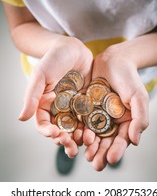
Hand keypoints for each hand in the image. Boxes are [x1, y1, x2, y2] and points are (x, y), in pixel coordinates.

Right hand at [18, 36, 92, 156]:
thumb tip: (21, 118)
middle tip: (72, 147)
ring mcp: (74, 107)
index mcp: (45, 105)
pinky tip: (95, 133)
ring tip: (85, 143)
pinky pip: (89, 118)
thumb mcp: (40, 76)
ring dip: (79, 138)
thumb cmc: (53, 59)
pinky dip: (92, 127)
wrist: (73, 48)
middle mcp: (59, 108)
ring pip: (76, 127)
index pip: (44, 124)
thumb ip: (31, 96)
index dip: (49, 132)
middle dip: (65, 141)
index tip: (56, 134)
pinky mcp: (87, 103)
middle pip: (61, 130)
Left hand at [84, 42, 148, 170]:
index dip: (117, 151)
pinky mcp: (85, 107)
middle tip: (95, 163)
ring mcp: (97, 114)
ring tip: (84, 154)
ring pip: (92, 133)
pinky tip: (75, 136)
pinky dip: (79, 129)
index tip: (111, 159)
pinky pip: (81, 120)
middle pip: (106, 141)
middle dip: (101, 153)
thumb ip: (140, 118)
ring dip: (89, 145)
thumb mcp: (139, 96)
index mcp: (125, 121)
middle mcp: (110, 121)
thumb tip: (135, 141)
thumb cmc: (129, 78)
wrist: (113, 60)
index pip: (122, 140)